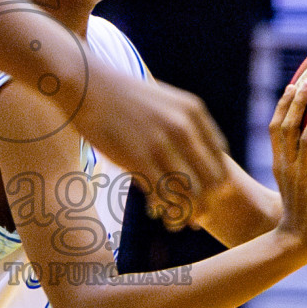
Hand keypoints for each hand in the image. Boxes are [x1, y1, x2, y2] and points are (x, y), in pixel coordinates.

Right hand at [71, 65, 230, 230]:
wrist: (87, 86)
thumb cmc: (123, 98)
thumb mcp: (165, 101)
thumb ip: (184, 124)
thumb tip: (195, 155)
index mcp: (193, 112)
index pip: (219, 159)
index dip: (216, 185)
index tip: (205, 198)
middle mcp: (183, 127)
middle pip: (210, 180)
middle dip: (205, 204)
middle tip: (195, 218)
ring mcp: (161, 142)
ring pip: (189, 192)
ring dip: (185, 212)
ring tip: (175, 222)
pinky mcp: (138, 157)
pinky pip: (162, 193)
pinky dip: (162, 208)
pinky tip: (154, 211)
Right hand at [269, 81, 306, 255]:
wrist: (298, 240)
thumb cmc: (301, 215)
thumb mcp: (294, 188)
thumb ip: (301, 168)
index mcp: (280, 165)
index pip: (276, 129)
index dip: (283, 106)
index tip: (291, 87)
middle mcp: (288, 167)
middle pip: (288, 127)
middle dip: (297, 102)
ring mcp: (302, 177)